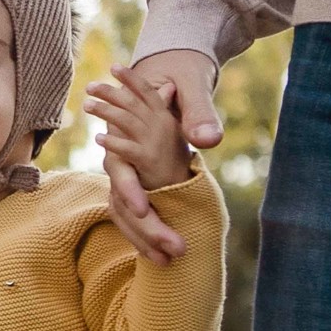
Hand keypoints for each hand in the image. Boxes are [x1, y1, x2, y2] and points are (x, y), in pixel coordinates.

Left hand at [88, 66, 189, 189]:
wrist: (180, 185)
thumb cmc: (171, 154)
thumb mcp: (169, 128)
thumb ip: (162, 109)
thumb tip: (166, 87)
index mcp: (164, 115)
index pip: (146, 92)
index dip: (131, 78)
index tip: (114, 66)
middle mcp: (160, 125)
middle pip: (132, 103)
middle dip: (110, 92)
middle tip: (90, 86)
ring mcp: (154, 142)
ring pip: (127, 121)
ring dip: (106, 111)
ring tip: (87, 105)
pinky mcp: (147, 160)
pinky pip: (127, 148)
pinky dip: (113, 142)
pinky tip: (98, 137)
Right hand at [99, 50, 219, 264]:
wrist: (167, 68)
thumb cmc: (179, 74)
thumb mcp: (190, 84)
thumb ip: (198, 112)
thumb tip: (210, 139)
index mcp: (127, 138)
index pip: (123, 174)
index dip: (133, 194)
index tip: (145, 212)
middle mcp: (120, 162)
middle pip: (124, 205)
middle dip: (148, 230)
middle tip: (175, 252)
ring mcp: (127, 176)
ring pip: (127, 217)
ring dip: (147, 241)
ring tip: (170, 262)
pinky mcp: (136, 186)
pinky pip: (136, 218)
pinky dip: (147, 237)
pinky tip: (162, 258)